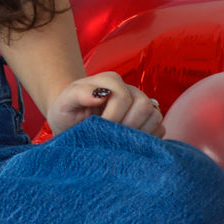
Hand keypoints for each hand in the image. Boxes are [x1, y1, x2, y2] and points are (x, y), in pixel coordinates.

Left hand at [45, 72, 164, 137]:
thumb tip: (102, 94)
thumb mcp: (64, 103)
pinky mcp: (147, 120)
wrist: (70, 122)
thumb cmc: (66, 112)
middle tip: (110, 136)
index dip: (112, 118)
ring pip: (155, 116)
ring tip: (118, 140)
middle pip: (144, 106)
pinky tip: (128, 142)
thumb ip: (78, 94)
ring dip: (137, 134)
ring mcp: (141, 104)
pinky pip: (160, 128)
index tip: (98, 129)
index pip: (124, 98)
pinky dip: (147, 139)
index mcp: (110, 81)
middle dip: (126, 126)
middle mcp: (129, 89)